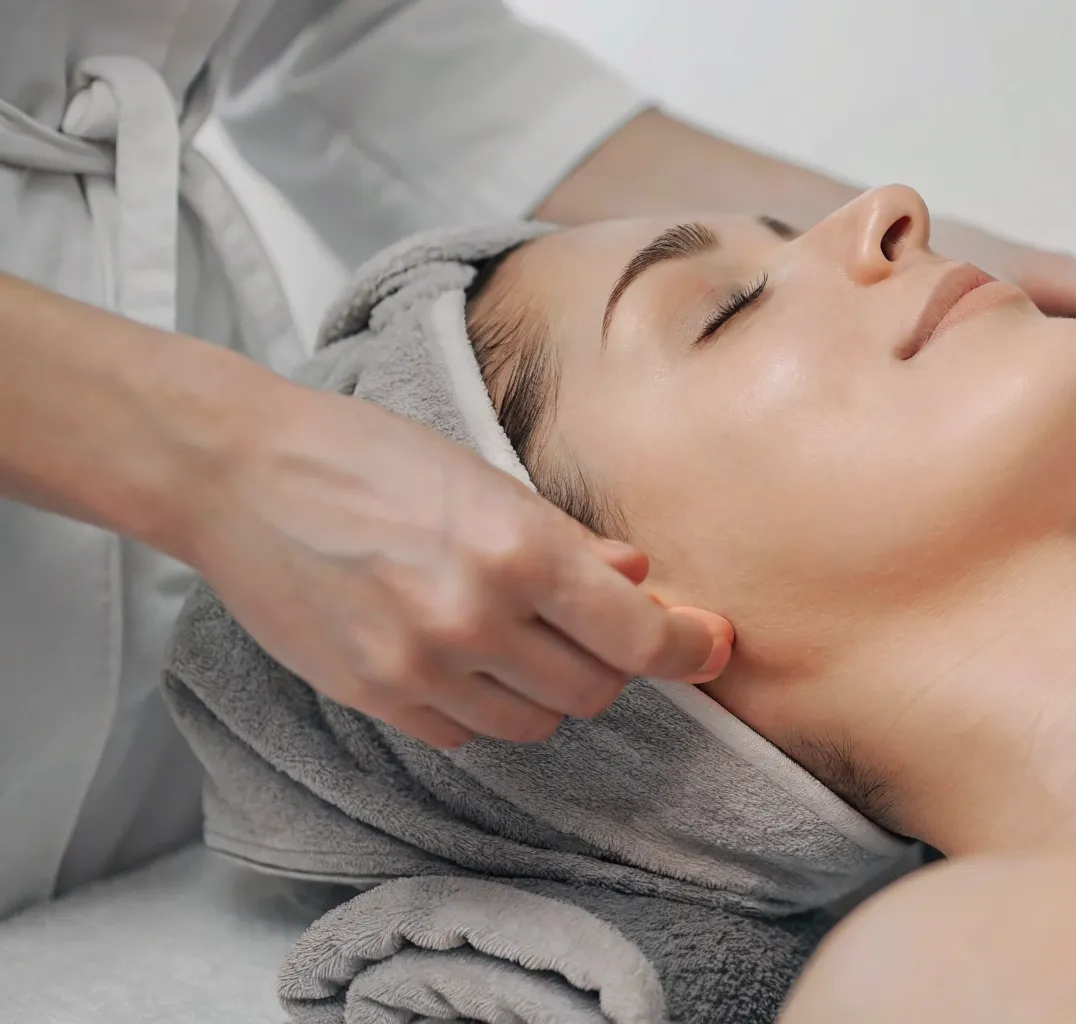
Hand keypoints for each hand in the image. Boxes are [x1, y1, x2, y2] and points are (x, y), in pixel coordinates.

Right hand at [180, 387, 733, 748]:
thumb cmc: (369, 459)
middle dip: (611, 663)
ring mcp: (421, 665)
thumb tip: (643, 579)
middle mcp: (476, 616)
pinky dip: (484, 706)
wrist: (240, 476)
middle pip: (596, 690)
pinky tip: (464, 657)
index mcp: (518, 550)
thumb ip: (570, 541)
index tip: (712, 645)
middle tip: (593, 625)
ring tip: (521, 636)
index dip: (689, 648)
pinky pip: (467, 734)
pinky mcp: (374, 695)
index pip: (640, 638)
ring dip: (549, 688)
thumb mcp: (485, 477)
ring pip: (537, 721)